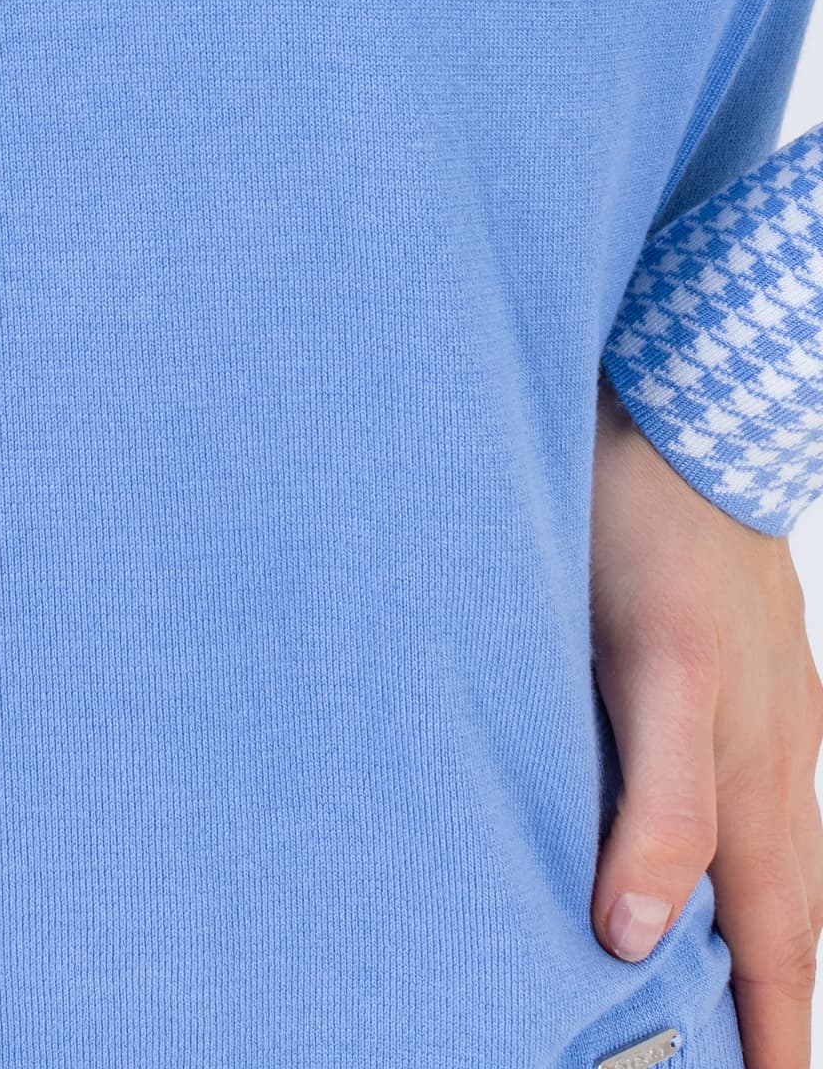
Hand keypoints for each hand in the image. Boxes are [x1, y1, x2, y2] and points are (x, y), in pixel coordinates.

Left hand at [591, 375, 822, 1064]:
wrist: (678, 411)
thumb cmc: (654, 533)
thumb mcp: (650, 668)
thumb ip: (657, 800)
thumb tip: (632, 933)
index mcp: (755, 782)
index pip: (774, 952)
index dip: (772, 1038)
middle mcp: (771, 759)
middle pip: (782, 919)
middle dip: (774, 1007)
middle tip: (757, 1068)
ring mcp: (761, 712)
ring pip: (766, 857)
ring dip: (753, 934)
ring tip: (734, 994)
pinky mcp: (731, 668)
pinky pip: (742, 792)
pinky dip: (731, 850)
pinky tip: (703, 844)